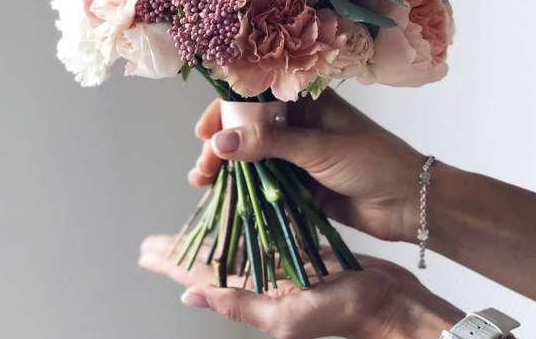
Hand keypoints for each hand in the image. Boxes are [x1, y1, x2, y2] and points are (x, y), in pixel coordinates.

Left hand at [138, 235, 461, 338]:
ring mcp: (281, 266)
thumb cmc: (344, 314)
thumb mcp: (288, 316)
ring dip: (209, 238)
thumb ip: (240, 306)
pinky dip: (245, 227)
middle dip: (182, 252)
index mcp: (255, 297)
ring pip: (235, 248)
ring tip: (187, 229)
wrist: (389, 304)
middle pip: (212, 261)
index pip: (202, 277)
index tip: (147, 251)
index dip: (172, 264)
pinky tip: (236, 219)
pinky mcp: (300, 252)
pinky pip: (264, 237)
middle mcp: (263, 281)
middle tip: (154, 241)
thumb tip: (189, 297)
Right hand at [189, 90, 421, 241]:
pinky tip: (223, 192)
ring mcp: (296, 152)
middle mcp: (297, 122)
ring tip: (203, 181)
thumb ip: (269, 143)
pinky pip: (264, 178)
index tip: (204, 130)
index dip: (227, 109)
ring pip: (252, 154)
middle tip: (203, 165)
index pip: (256, 96)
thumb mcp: (319, 148)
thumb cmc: (372, 161)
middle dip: (222, 143)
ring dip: (227, 165)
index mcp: (306, 102)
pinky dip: (243, 184)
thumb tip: (219, 141)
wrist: (409, 202)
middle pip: (248, 127)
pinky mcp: (298, 180)